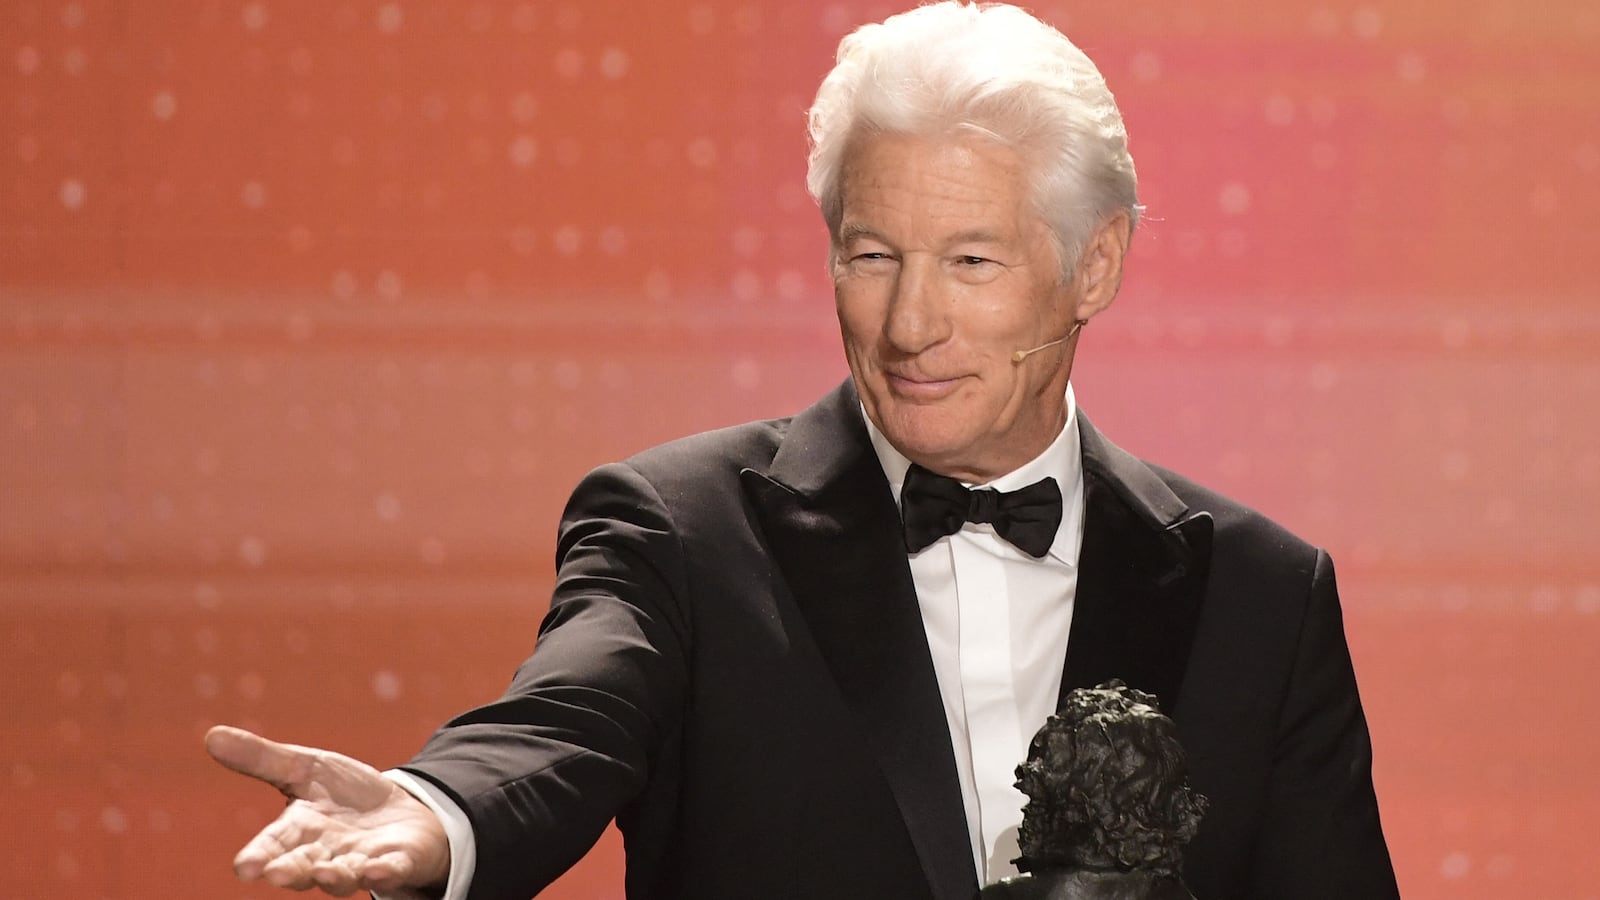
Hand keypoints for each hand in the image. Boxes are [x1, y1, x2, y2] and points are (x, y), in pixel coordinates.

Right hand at [205, 725, 450, 896]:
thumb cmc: (344, 795)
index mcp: (298, 831)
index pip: (272, 847)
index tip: (245, 868)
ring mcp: (361, 861)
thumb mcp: (305, 769)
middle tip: (276, 875)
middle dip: (290, 872)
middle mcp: (325, 853)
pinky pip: (391, 870)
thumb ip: (262, 759)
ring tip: (325, 873)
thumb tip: (211, 736)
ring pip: (343, 875)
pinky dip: (384, 872)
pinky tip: (378, 871)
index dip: (258, 858)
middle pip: (302, 867)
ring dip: (334, 877)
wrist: (400, 810)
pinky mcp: (397, 861)